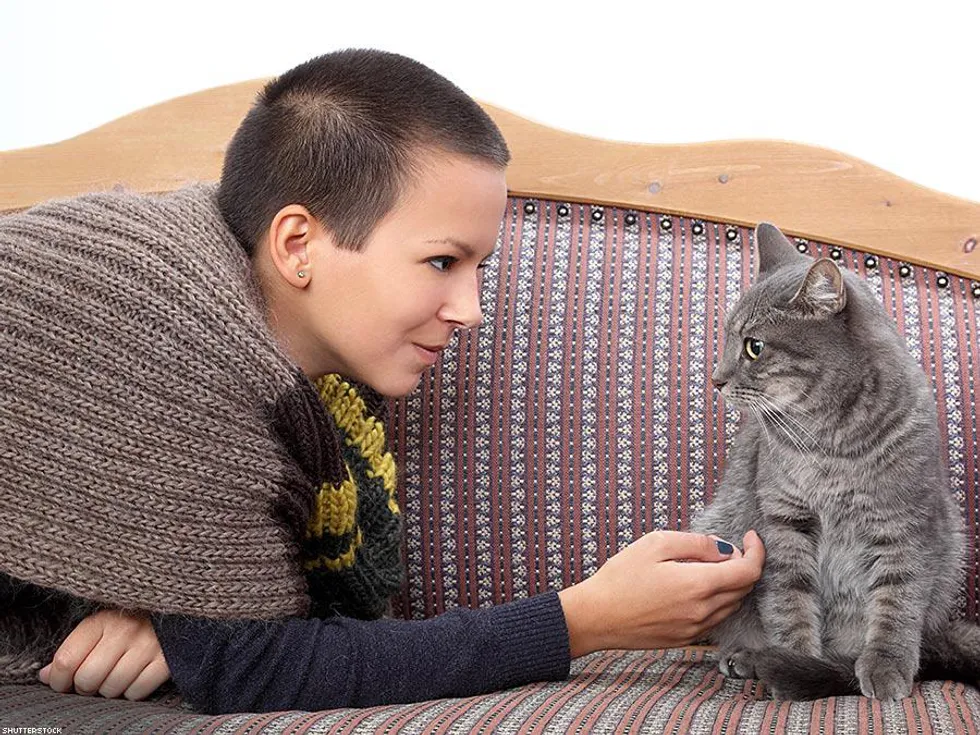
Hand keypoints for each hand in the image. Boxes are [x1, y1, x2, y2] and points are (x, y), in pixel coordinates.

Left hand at [38, 609, 169, 699]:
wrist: (174, 610)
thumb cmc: (130, 620)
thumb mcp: (99, 625)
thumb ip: (72, 648)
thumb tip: (45, 676)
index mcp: (102, 620)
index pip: (66, 661)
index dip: (58, 680)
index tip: (62, 683)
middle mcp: (125, 631)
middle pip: (87, 679)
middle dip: (86, 686)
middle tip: (93, 679)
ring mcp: (147, 646)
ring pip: (111, 689)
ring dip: (109, 690)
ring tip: (115, 676)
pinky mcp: (166, 661)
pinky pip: (137, 692)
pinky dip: (132, 691)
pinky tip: (135, 677)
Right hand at [558, 530, 764, 656]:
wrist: (596, 617)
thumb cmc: (620, 577)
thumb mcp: (655, 544)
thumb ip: (696, 543)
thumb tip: (724, 548)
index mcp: (697, 585)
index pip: (748, 571)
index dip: (757, 551)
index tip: (751, 537)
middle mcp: (703, 611)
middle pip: (745, 589)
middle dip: (744, 565)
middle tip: (725, 549)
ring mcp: (696, 629)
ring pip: (733, 605)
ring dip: (732, 584)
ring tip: (708, 566)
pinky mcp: (686, 639)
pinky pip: (716, 619)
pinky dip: (718, 601)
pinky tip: (697, 588)